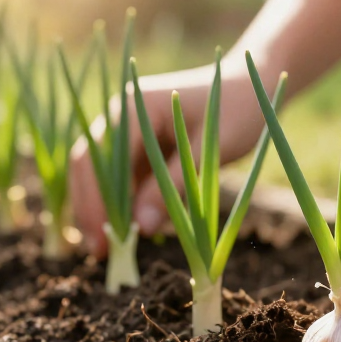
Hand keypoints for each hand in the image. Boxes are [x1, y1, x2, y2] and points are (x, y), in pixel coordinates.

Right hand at [69, 59, 272, 256]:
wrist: (253, 87)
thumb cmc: (236, 111)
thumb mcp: (207, 152)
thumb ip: (172, 187)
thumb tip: (141, 228)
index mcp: (133, 108)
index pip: (99, 162)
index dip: (96, 204)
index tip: (102, 241)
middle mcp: (121, 114)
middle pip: (88, 168)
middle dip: (90, 211)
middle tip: (99, 254)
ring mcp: (129, 129)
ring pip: (101, 175)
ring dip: (104, 210)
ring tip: (110, 250)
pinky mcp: (140, 143)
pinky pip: (123, 176)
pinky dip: (123, 203)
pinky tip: (131, 232)